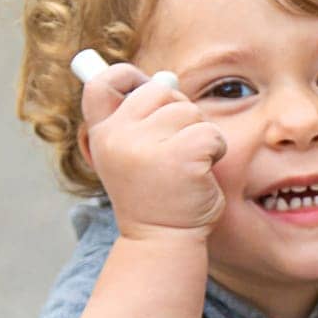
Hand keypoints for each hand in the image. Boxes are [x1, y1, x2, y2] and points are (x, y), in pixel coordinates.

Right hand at [78, 63, 227, 242]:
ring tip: (185, 168)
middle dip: (177, 113)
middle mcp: (118, 137)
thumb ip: (142, 118)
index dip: (126, 76)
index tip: (144, 86)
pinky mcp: (182, 156)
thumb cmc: (154, 196)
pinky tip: (201, 175)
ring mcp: (147, 147)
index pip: (101, 83)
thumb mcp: (133, 156)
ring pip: (190, 110)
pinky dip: (216, 150)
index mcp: (102, 134)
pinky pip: (211, 132)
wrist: (161, 241)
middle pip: (160, 90)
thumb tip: (167, 77)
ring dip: (198, 135)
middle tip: (174, 151)